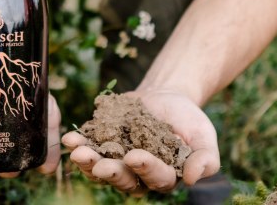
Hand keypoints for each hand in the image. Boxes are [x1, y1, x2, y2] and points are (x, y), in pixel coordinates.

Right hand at [0, 92, 61, 182]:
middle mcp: (1, 145)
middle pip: (7, 166)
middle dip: (8, 171)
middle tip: (8, 169)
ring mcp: (23, 132)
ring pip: (30, 155)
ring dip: (30, 163)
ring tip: (26, 163)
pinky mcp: (42, 118)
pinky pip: (49, 138)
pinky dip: (50, 153)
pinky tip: (48, 163)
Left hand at [61, 89, 218, 193]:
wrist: (166, 96)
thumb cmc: (188, 120)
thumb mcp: (205, 136)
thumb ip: (205, 159)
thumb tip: (193, 179)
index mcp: (164, 177)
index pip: (155, 177)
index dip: (145, 168)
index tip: (134, 156)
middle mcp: (138, 175)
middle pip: (123, 179)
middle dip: (110, 171)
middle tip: (99, 164)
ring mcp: (117, 161)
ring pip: (100, 167)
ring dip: (88, 162)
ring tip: (77, 152)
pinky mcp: (101, 145)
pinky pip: (88, 147)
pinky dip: (78, 143)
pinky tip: (70, 139)